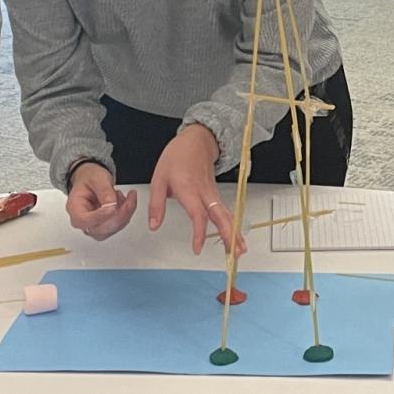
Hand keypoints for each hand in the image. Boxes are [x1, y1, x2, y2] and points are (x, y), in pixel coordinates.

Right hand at [66, 163, 139, 241]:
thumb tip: (112, 205)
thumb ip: (104, 191)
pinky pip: (119, 225)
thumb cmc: (89, 178)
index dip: (100, 216)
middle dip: (119, 214)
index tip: (113, 206)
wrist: (91, 179)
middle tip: (129, 198)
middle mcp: (83, 221)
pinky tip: (125, 201)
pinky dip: (126, 213)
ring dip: (125, 213)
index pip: (84, 220)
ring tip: (124, 196)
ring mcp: (94, 226)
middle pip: (101, 229)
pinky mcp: (105, 226)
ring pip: (112, 229)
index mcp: (74, 208)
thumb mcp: (97, 178)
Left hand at [148, 124, 246, 255]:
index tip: (197, 248)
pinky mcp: (216, 194)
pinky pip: (226, 212)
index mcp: (189, 189)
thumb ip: (156, 204)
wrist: (197, 140)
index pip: (198, 214)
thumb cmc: (178, 156)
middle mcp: (204, 193)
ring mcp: (213, 193)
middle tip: (233, 253)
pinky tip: (235, 237)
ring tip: (239, 251)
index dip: (199, 233)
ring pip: (227, 215)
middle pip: (220, 216)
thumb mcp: (158, 178)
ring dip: (235, 233)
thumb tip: (154, 225)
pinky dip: (233, 225)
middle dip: (228, 236)